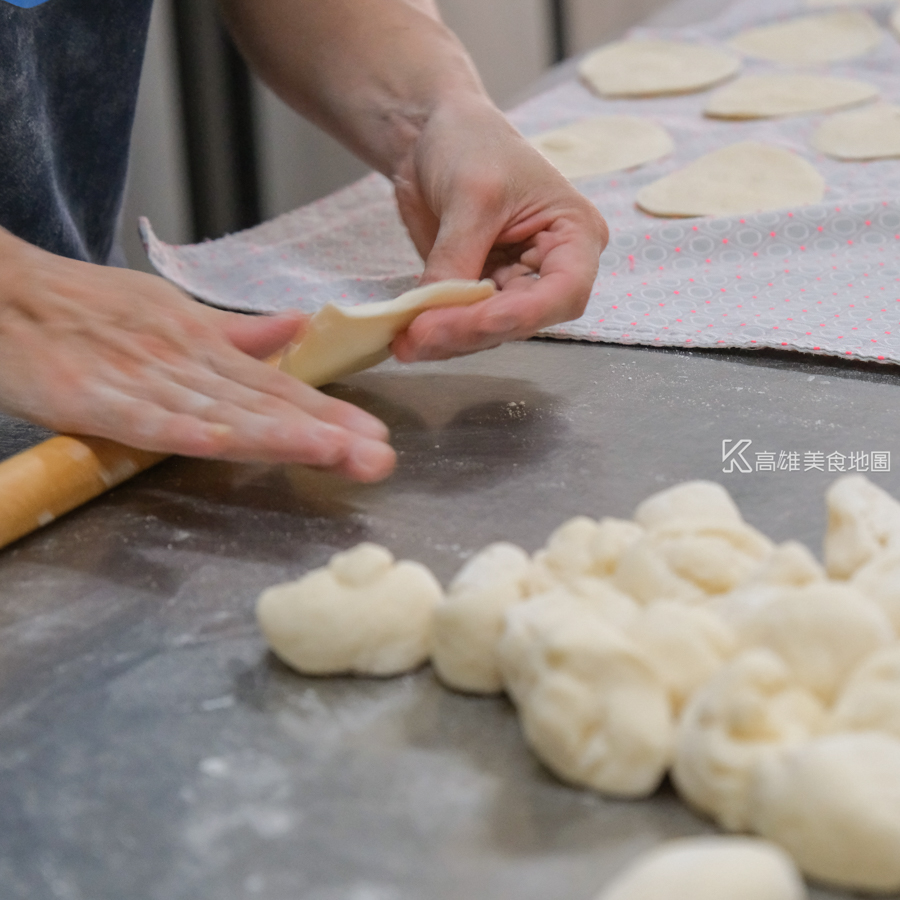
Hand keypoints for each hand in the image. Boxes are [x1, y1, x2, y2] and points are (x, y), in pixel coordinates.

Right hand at [0, 230, 394, 480]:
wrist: (2, 291)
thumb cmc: (84, 306)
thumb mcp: (168, 312)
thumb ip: (232, 334)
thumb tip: (294, 331)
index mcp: (201, 345)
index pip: (276, 386)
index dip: (327, 412)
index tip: (374, 434)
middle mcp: (182, 361)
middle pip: (263, 403)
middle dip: (324, 431)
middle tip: (378, 456)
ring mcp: (139, 378)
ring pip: (218, 410)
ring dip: (277, 433)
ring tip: (332, 452)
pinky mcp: (89, 396)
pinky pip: (141, 418)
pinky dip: (181, 428)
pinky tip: (222, 444)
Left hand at [390, 97, 608, 360]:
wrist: (431, 135)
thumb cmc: (471, 143)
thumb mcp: (471, 195)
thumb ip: (457, 257)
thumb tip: (435, 312)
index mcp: (574, 236)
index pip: (564, 293)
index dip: (520, 316)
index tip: (476, 323)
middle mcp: (550, 270)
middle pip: (521, 320)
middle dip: (470, 331)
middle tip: (421, 335)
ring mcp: (512, 285)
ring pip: (488, 331)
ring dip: (447, 340)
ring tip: (404, 342)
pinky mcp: (477, 293)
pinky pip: (461, 323)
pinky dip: (435, 331)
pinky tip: (405, 335)